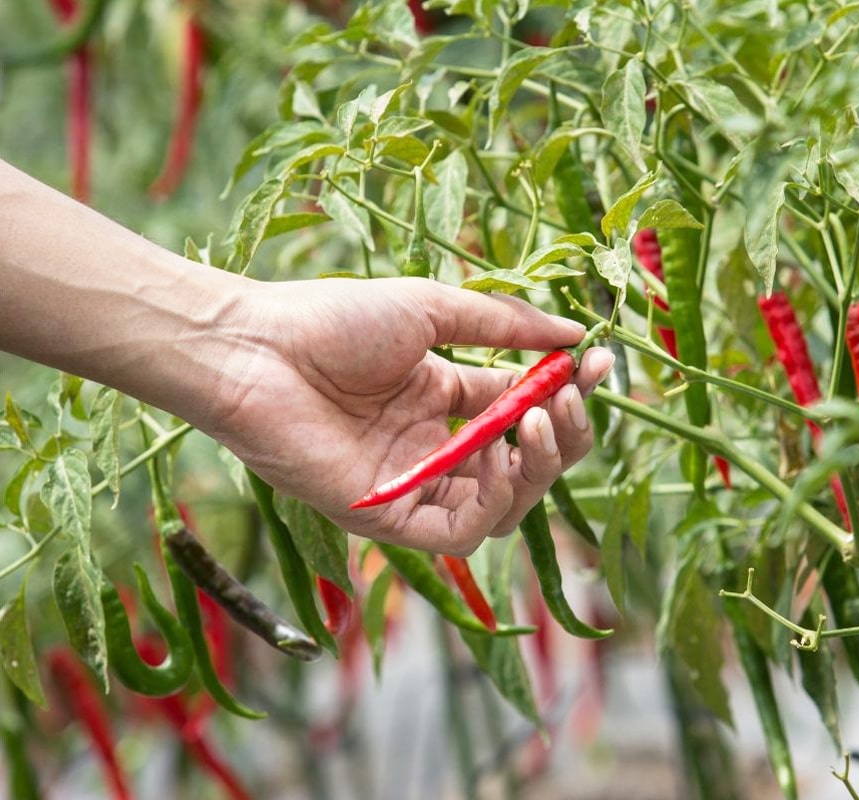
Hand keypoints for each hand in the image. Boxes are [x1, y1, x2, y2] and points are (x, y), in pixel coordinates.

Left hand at [207, 277, 612, 553]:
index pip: (527, 408)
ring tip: (540, 421)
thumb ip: (505, 328)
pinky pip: (461, 533)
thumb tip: (576, 337)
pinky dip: (495, 502)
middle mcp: (437, 447)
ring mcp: (416, 485)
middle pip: (527, 464)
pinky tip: (501, 457)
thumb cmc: (334, 320)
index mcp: (447, 398)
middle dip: (564, 432)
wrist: (258, 347)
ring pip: (505, 505)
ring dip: (539, 467)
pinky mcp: (390, 518)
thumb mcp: (434, 310)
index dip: (569, 391)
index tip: (600, 362)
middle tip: (570, 395)